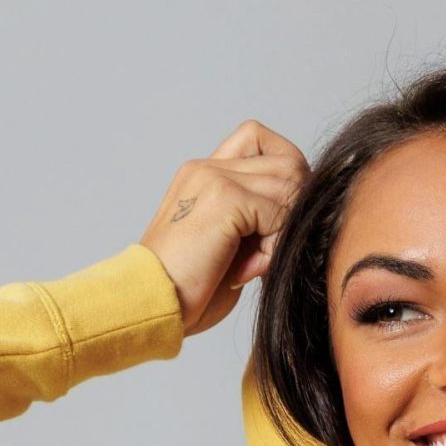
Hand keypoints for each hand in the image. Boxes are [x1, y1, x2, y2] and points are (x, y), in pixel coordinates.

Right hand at [140, 120, 309, 338]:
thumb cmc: (186, 293)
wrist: (150, 305)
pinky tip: (245, 271)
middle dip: (291, 210)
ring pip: (290, 184)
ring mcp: (215, 178)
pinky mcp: (224, 198)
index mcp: (204, 174)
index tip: (273, 224)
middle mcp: (208, 167)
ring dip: (283, 232)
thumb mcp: (224, 248)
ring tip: (253, 264)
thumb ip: (251, 223)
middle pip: (287, 160)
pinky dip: (273, 248)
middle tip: (265, 252)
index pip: (260, 140)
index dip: (284, 175)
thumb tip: (295, 215)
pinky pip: (280, 212)